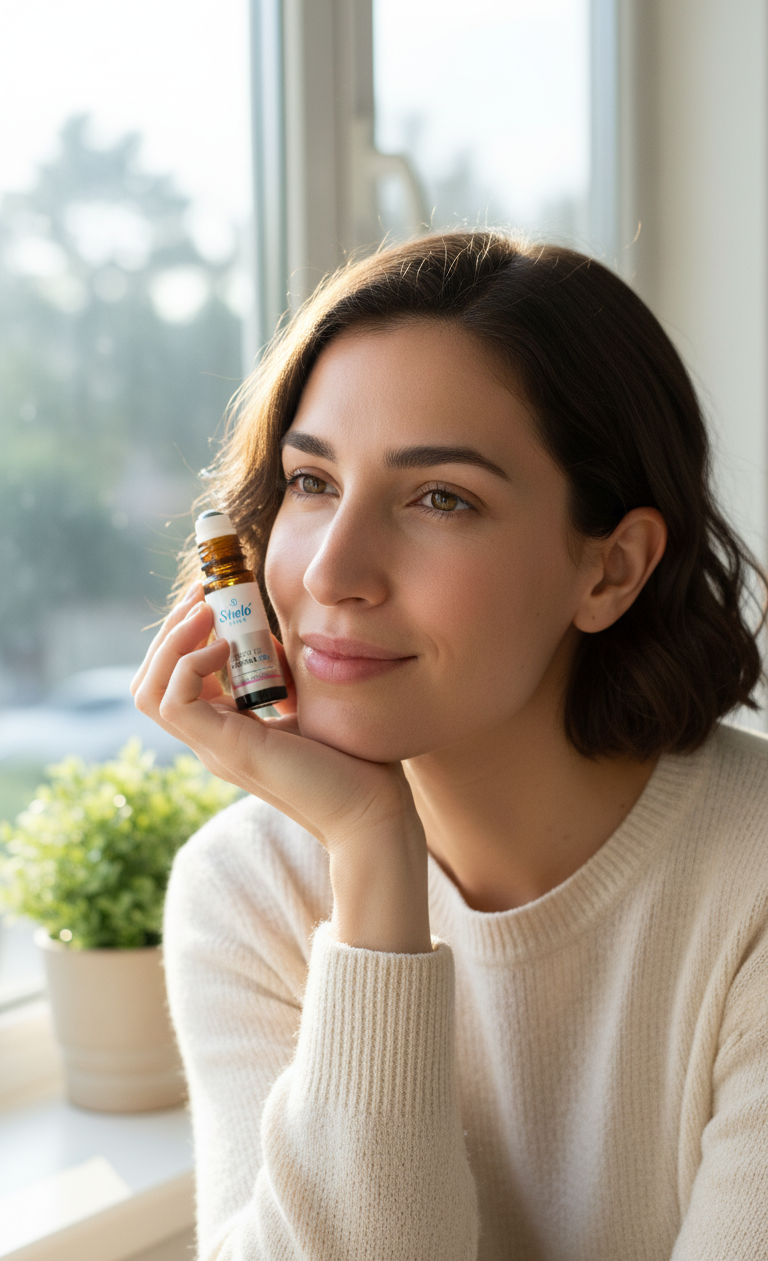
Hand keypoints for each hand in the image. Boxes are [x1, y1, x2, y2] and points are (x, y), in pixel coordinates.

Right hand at [131, 584, 431, 952]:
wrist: (372, 810)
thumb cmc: (353, 761)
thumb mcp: (305, 701)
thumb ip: (279, 673)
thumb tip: (265, 634)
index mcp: (226, 730)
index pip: (173, 680)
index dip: (184, 634)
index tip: (215, 595)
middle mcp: (211, 740)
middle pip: (150, 682)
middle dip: (171, 629)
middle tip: (205, 593)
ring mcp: (213, 747)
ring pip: (148, 692)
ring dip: (170, 642)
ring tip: (207, 611)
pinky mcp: (226, 749)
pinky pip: (172, 702)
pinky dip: (189, 664)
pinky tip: (227, 645)